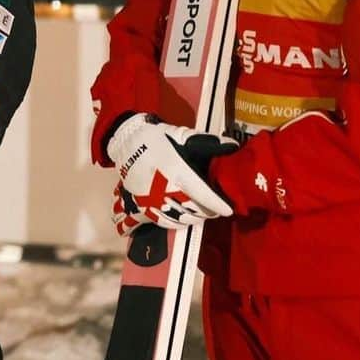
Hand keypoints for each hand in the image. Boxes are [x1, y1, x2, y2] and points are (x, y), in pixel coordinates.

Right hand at [107, 113, 235, 228]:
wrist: (127, 144)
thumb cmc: (157, 140)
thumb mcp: (184, 137)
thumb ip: (209, 143)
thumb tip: (232, 146)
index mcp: (178, 173)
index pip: (203, 195)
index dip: (217, 205)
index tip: (228, 210)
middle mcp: (165, 190)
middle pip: (193, 210)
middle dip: (207, 212)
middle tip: (215, 209)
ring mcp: (152, 201)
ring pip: (179, 218)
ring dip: (193, 218)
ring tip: (201, 214)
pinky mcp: (142, 206)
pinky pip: (163, 222)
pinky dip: (176, 222)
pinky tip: (183, 218)